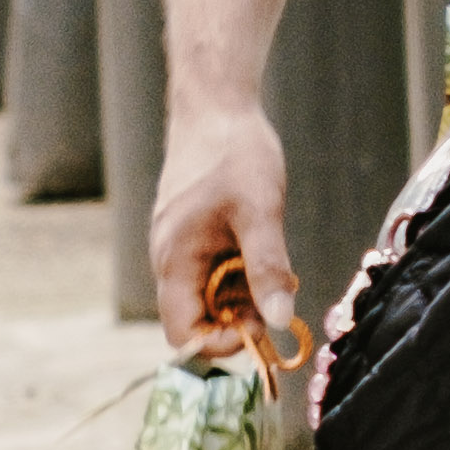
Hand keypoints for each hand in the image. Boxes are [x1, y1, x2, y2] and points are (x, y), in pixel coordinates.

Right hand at [149, 97, 298, 369]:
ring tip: (273, 265)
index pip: (182, 335)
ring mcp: (178, 245)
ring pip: (208, 294)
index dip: (220, 344)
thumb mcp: (261, 212)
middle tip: (277, 296)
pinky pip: (211, 270)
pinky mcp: (191, 233)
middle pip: (197, 319)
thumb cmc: (235, 153)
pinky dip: (238, 271)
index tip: (262, 327)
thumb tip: (280, 323)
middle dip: (237, 318)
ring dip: (241, 294)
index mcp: (175, 261)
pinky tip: (261, 245)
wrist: (215, 105)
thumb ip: (268, 269)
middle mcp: (169, 259)